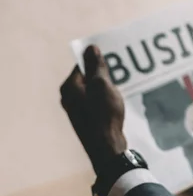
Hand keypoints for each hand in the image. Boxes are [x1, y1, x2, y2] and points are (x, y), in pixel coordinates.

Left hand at [60, 45, 127, 173]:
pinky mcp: (86, 119)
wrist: (106, 146)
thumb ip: (96, 66)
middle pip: (87, 77)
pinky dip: (106, 98)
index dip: (98, 61)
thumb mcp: (102, 85)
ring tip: (121, 87)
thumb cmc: (103, 114)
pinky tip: (116, 102)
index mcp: (69, 87)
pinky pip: (96, 101)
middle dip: (103, 74)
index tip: (115, 61)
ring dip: (106, 86)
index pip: (82, 64)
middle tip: (120, 74)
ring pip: (93, 89)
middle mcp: (69, 97)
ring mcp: (77, 109)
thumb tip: (90, 48)